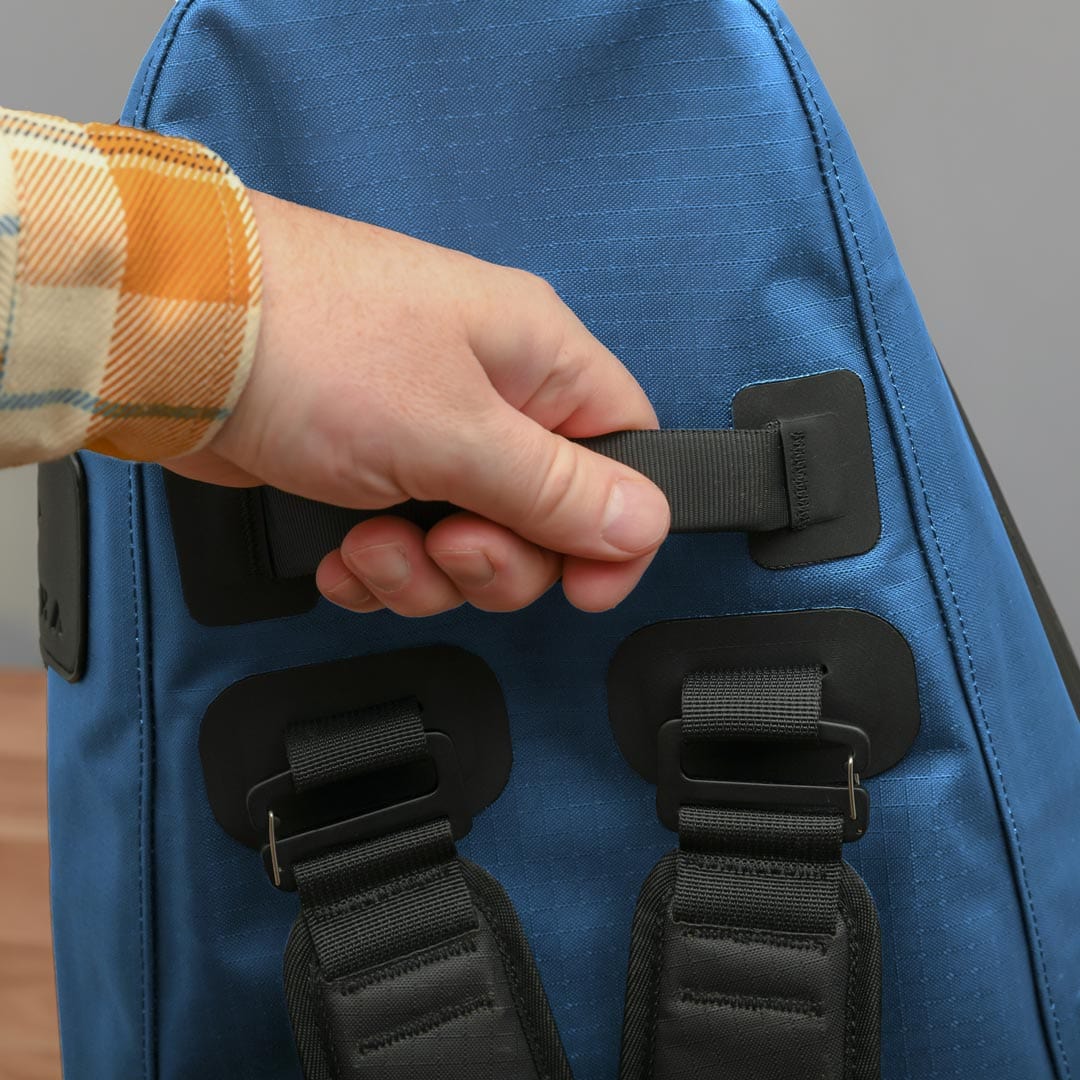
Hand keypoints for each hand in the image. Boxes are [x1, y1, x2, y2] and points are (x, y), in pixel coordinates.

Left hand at [167, 190, 669, 616]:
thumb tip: (643, 522)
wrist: (173, 337)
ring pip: (471, 542)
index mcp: (537, 358)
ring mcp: (426, 430)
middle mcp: (491, 393)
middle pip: (548, 518)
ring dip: (425, 570)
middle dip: (497, 560)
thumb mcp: (454, 431)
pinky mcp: (369, 464)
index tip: (583, 586)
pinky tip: (343, 554)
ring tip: (374, 543)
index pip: (624, 454)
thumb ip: (556, 488)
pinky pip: (407, 543)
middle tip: (448, 546)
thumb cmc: (311, 345)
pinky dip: (378, 566)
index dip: (613, 531)